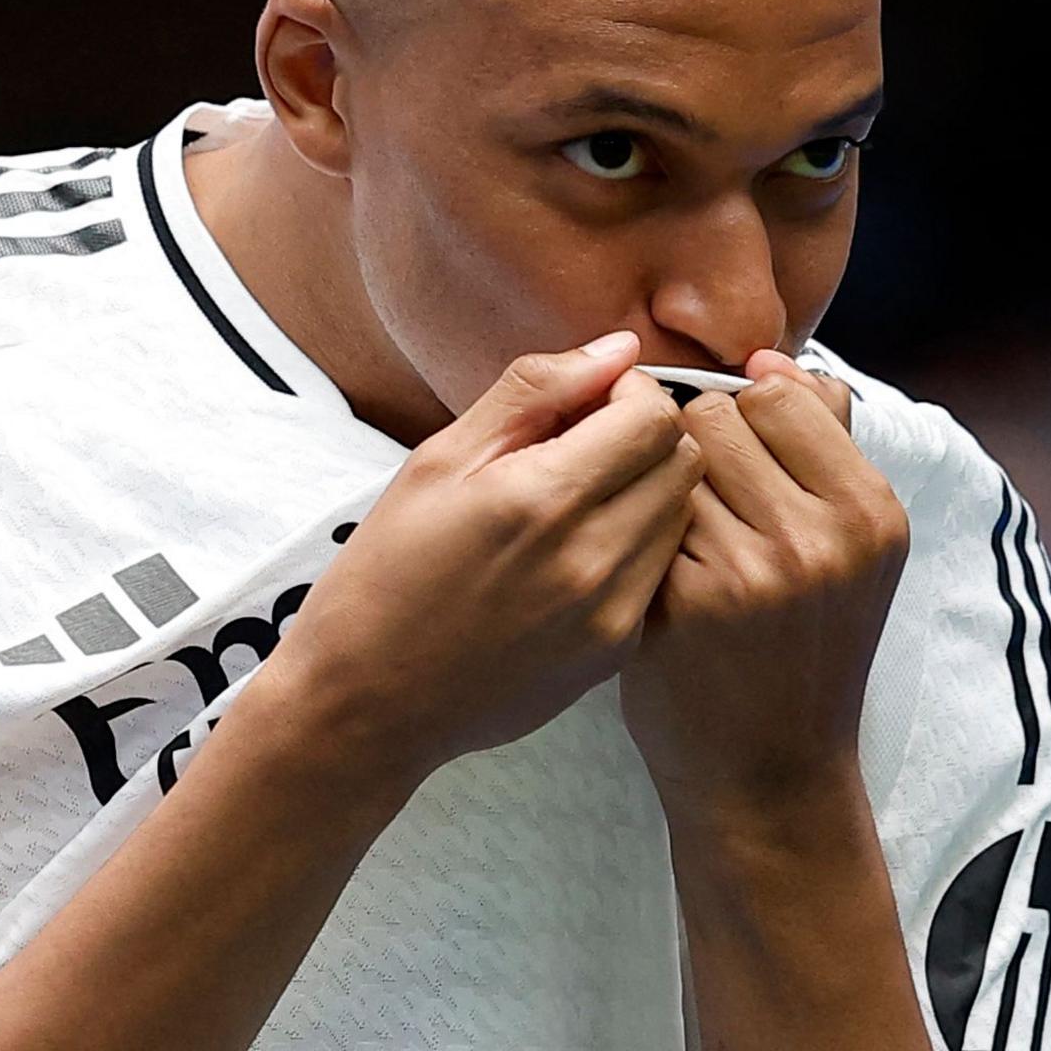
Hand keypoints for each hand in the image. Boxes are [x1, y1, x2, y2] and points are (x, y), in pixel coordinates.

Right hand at [268, 330, 702, 785]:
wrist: (367, 701)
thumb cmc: (387, 573)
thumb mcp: (437, 460)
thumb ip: (533, 392)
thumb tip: (618, 349)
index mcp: (541, 497)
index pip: (652, 415)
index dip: (627, 393)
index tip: (586, 405)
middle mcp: (591, 558)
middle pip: (683, 461)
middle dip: (646, 437)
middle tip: (585, 448)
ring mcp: (611, 613)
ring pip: (682, 516)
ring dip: (648, 492)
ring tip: (580, 503)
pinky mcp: (616, 653)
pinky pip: (661, 573)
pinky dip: (637, 549)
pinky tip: (576, 557)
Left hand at [619, 350, 909, 819]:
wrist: (769, 772)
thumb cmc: (800, 648)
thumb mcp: (850, 549)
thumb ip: (822, 445)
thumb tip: (773, 359)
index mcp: (871, 511)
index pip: (782, 392)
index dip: (744, 418)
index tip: (741, 467)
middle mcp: (822, 536)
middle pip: (718, 414)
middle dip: (698, 448)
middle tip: (707, 511)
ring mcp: (752, 569)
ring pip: (671, 459)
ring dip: (665, 488)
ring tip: (686, 543)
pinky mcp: (685, 599)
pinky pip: (640, 514)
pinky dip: (638, 535)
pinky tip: (656, 577)